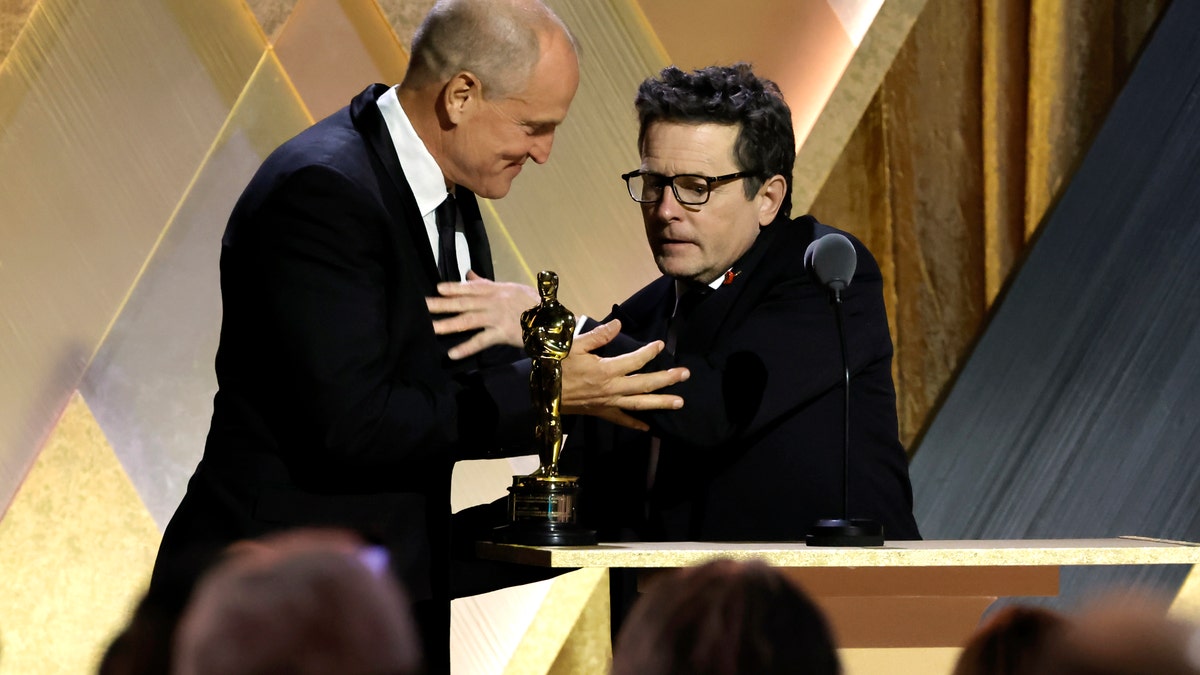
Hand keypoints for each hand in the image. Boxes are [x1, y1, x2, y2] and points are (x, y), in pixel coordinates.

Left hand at [425, 270, 538, 359]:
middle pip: (463, 302)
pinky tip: (452, 354)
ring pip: (468, 320)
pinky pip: (481, 341)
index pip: (471, 288)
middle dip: (442, 304)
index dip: (453, 288)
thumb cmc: (533, 304)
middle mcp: (494, 302)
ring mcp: (497, 317)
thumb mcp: (512, 288)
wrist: (552, 320)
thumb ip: (487, 283)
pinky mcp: (502, 333)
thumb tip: (469, 273)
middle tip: (423, 306)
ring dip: (448, 325)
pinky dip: (466, 348)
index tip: (437, 289)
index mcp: (497, 290)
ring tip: (432, 329)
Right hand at [561, 320, 689, 430]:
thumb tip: (618, 323)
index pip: (635, 360)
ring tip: (679, 402)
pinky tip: (649, 427)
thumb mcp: (574, 345)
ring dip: (661, 403)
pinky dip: (636, 424)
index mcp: (606, 370)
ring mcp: (608, 403)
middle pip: (645, 384)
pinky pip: (622, 420)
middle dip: (667, 379)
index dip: (650, 352)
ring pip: (639, 404)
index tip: (660, 344)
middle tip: (685, 374)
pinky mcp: (601, 413)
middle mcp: (612, 388)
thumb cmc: (555, 366)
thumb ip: (598, 335)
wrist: (541, 393)